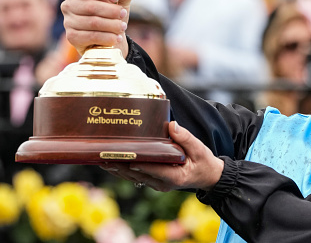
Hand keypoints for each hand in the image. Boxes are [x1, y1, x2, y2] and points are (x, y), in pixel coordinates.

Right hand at [61, 0, 135, 56]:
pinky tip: (116, 38)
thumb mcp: (121, 0)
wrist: (109, 36)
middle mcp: (68, 5)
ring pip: (93, 22)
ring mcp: (68, 21)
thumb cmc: (112, 13)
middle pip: (90, 7)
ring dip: (112, 25)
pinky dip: (107, 37)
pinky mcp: (72, 37)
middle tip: (123, 14)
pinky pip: (91, 36)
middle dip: (111, 11)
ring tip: (122, 26)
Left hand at [101, 121, 224, 191]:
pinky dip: (124, 171)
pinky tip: (113, 164)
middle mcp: (163, 183)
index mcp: (174, 177)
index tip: (123, 156)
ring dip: (118, 170)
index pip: (152, 169)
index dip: (137, 163)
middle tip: (104, 157)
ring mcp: (157, 184)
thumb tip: (172, 126)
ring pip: (134, 178)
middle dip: (120, 166)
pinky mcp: (154, 182)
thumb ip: (186, 138)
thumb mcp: (199, 149)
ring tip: (102, 161)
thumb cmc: (204, 162)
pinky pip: (137, 177)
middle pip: (138, 174)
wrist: (208, 176)